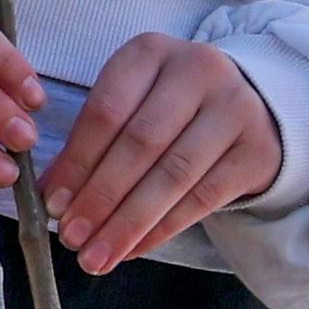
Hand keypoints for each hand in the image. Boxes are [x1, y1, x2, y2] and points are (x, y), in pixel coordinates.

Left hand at [42, 33, 288, 274]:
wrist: (252, 104)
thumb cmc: (174, 107)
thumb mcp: (131, 104)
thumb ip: (92, 143)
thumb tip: (52, 196)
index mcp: (152, 52)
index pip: (107, 111)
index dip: (78, 162)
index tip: (53, 204)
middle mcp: (198, 71)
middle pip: (141, 144)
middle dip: (101, 197)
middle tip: (71, 237)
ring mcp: (235, 109)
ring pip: (173, 175)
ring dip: (128, 222)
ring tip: (97, 256)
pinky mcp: (257, 150)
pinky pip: (203, 198)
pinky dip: (163, 229)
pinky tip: (134, 249)